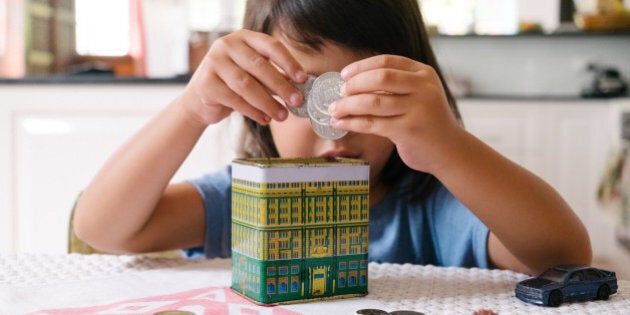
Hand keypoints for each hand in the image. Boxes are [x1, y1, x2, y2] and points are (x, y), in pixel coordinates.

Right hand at [181, 29, 305, 125]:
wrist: (200, 99)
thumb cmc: (233, 84)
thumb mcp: (255, 75)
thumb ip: (275, 77)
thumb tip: (301, 88)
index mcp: (244, 37)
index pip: (271, 46)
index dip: (289, 62)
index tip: (303, 79)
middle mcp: (227, 45)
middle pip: (260, 66)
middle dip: (281, 86)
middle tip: (297, 101)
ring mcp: (214, 63)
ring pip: (247, 85)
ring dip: (268, 103)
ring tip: (282, 116)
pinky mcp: (206, 83)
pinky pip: (235, 100)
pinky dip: (253, 112)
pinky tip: (265, 119)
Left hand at [329, 55, 460, 172]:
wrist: (449, 150)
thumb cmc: (427, 121)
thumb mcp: (419, 95)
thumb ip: (396, 85)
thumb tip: (352, 82)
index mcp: (424, 74)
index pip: (387, 62)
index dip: (361, 67)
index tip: (344, 75)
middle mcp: (423, 88)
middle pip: (380, 78)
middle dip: (354, 84)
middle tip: (339, 93)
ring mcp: (417, 109)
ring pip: (373, 102)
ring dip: (348, 105)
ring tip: (333, 110)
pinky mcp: (408, 130)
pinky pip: (372, 123)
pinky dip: (351, 122)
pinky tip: (339, 123)